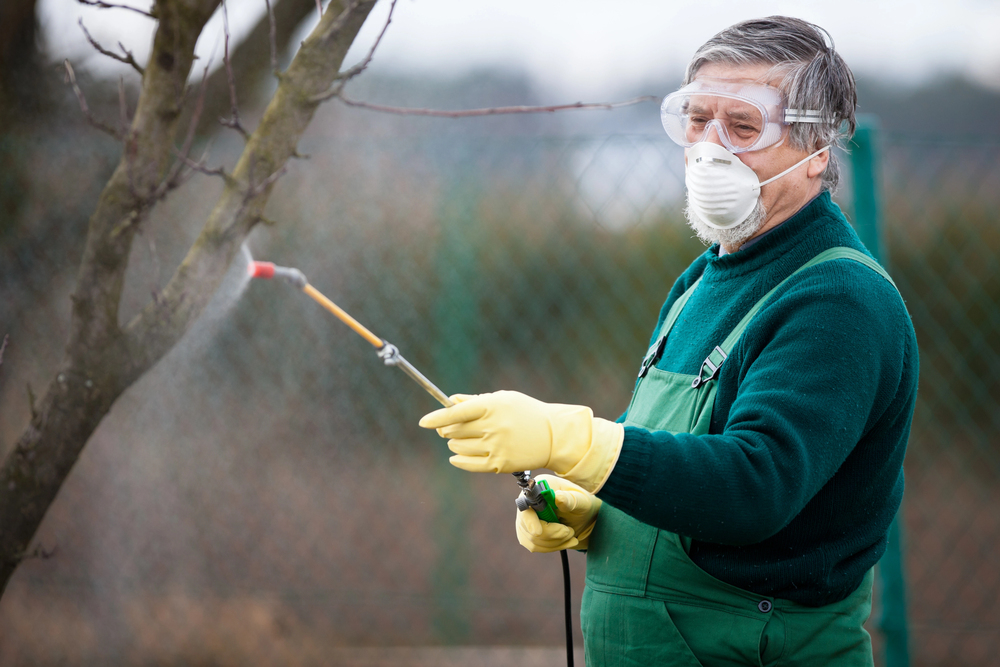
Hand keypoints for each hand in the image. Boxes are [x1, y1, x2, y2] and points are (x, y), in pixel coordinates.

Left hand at [419, 390, 623, 491]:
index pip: (456, 413)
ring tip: (463, 439)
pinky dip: (458, 460)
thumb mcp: (502, 399)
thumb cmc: (525, 413)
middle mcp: (493, 427)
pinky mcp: (499, 465)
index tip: (424, 422)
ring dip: (454, 443)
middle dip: (447, 429)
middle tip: (450, 427)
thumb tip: (450, 401)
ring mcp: (496, 447)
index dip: (437, 417)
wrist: (553, 436)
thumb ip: (474, 400)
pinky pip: (468, 464)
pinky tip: (455, 456)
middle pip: (454, 430)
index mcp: (492, 406)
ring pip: (458, 447)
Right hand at [515, 475, 601, 552]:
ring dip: (555, 542)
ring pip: (533, 540)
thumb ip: (570, 499)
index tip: (538, 532)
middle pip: (528, 527)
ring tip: (571, 535)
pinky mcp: (527, 533)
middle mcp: (527, 503)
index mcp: (537, 488)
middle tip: (571, 532)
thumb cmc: (580, 503)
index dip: (530, 521)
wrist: (581, 514)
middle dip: (553, 534)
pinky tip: (566, 541)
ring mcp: (525, 519)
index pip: (526, 507)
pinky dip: (553, 546)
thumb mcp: (580, 499)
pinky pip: (535, 546)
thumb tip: (558, 497)